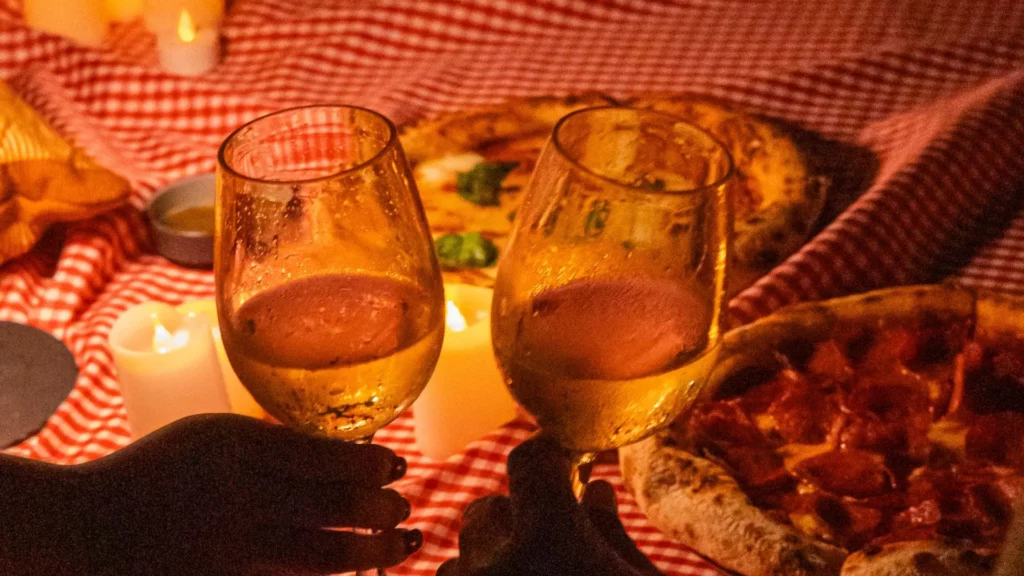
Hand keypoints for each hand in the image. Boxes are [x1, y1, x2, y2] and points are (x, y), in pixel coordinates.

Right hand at [0, 414, 420, 574]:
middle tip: (405, 505)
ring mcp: (232, 550)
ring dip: (374, 549)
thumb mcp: (210, 435)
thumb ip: (271, 441)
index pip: (327, 456)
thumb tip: (342, 452)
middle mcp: (239, 497)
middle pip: (336, 506)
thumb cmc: (155, 472)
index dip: (373, 465)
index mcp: (236, 447)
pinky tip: (357, 571)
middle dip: (383, 508)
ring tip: (404, 542)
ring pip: (325, 555)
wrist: (88, 529)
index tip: (394, 466)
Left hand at [437, 438, 661, 575]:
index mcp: (550, 537)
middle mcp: (497, 564)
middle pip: (488, 510)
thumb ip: (609, 530)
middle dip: (517, 514)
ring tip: (532, 572)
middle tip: (553, 536)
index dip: (548, 455)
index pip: (529, 461)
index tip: (563, 460)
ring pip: (465, 555)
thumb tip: (595, 492)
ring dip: (493, 557)